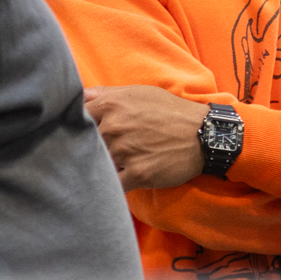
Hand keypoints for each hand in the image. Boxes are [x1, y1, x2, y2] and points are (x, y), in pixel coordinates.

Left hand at [84, 85, 214, 191]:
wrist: (203, 135)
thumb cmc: (170, 111)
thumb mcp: (139, 93)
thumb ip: (106, 94)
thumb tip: (80, 96)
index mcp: (111, 105)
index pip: (77, 118)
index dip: (77, 127)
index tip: (79, 134)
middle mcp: (114, 127)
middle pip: (86, 144)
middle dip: (90, 149)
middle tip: (95, 153)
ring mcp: (125, 152)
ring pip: (99, 165)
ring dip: (103, 167)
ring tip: (114, 166)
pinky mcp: (137, 174)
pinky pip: (114, 185)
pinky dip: (114, 186)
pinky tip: (120, 182)